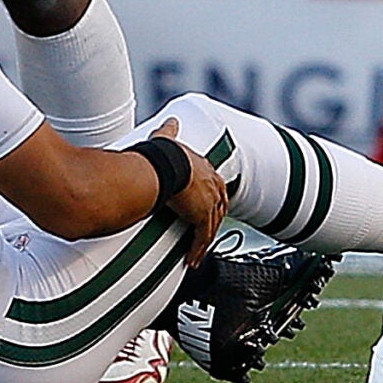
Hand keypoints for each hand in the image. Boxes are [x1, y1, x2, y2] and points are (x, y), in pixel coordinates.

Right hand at [153, 119, 228, 264]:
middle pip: (218, 209)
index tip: (211, 207)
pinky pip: (202, 239)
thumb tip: (171, 122)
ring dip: (204, 243)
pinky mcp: (202, 217)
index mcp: (205, 169)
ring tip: (196, 255)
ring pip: (211, 228)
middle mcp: (211, 186)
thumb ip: (170, 131)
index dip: (214, 199)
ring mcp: (209, 203)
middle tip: (207, 234)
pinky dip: (197, 251)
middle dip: (213, 223)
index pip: (215, 187)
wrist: (165, 165)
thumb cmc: (164, 153)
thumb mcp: (169, 139)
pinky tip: (192, 260)